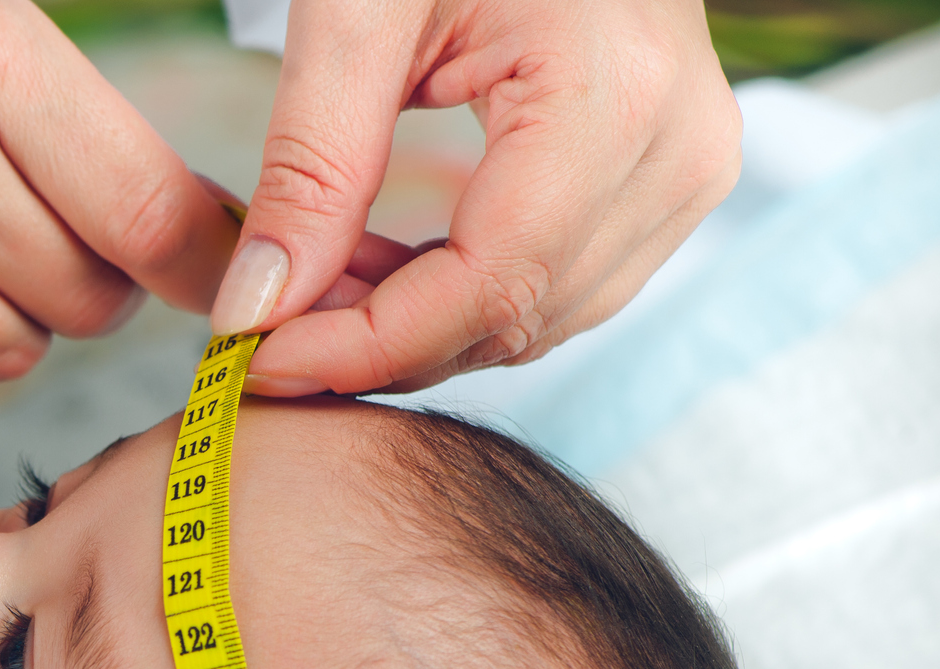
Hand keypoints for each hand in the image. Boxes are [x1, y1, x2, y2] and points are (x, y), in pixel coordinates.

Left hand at [210, 0, 741, 394]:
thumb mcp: (358, 10)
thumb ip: (312, 164)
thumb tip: (255, 310)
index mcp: (612, 100)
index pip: (485, 290)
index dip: (362, 350)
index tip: (253, 362)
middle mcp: (676, 152)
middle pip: (511, 319)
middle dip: (375, 345)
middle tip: (259, 329)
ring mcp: (686, 168)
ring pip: (535, 318)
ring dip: (411, 328)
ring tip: (306, 288)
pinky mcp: (669, 174)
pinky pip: (555, 281)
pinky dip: (455, 296)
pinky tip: (370, 266)